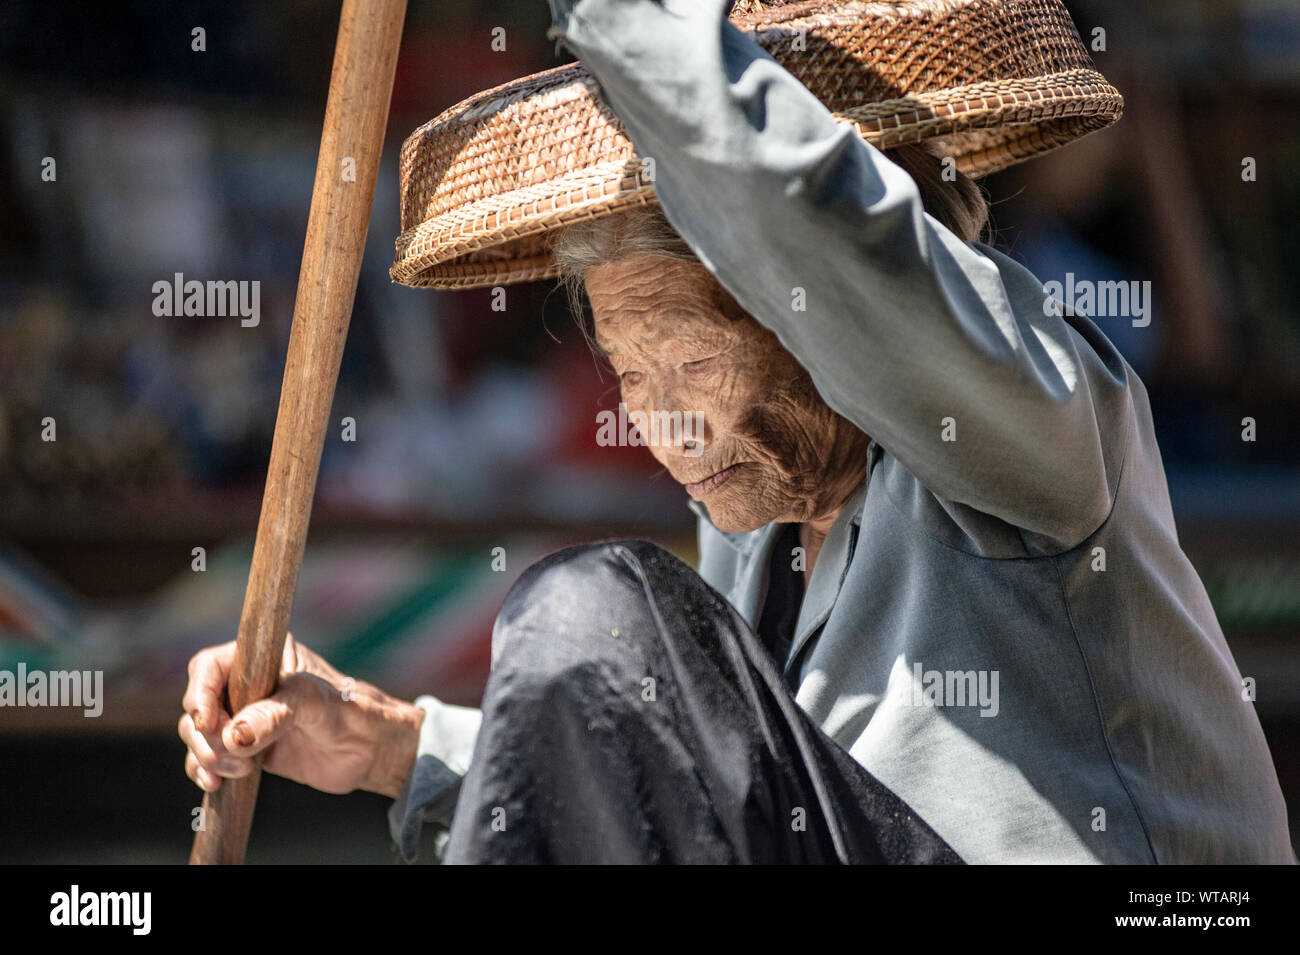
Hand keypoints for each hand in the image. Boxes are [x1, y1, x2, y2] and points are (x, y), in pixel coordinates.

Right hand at [179, 632, 423, 798]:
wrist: (370, 750)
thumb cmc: (350, 712)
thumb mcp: (314, 704)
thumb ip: (273, 716)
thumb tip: (233, 736)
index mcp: (262, 658)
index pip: (210, 666)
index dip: (200, 692)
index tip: (206, 721)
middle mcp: (247, 686)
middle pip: (198, 705)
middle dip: (205, 734)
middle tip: (233, 756)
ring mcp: (243, 718)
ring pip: (199, 734)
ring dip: (206, 755)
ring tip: (239, 770)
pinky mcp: (244, 749)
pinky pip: (208, 758)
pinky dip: (204, 770)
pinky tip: (215, 783)